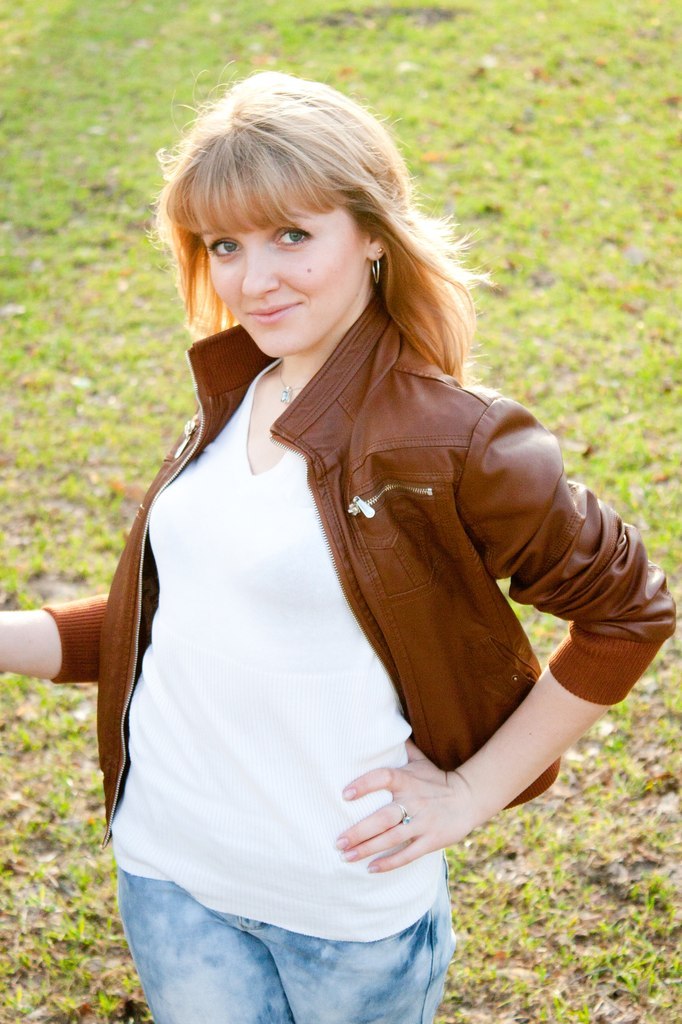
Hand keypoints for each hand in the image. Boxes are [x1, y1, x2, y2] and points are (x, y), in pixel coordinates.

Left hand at [335, 739, 478, 872]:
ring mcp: (423, 823)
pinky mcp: (431, 840)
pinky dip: (389, 862)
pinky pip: (408, 854)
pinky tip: (371, 868)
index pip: (384, 778)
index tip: (345, 794)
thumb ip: (401, 748)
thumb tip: (383, 726)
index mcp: (408, 780)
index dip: (364, 785)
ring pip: (391, 838)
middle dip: (358, 831)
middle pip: (383, 818)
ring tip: (346, 856)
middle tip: (338, 842)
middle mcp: (414, 801)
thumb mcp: (420, 761)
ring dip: (367, 849)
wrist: (469, 797)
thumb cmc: (437, 779)